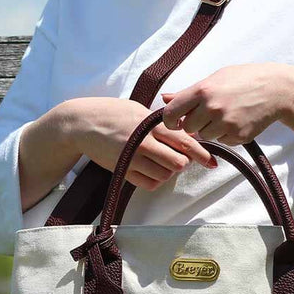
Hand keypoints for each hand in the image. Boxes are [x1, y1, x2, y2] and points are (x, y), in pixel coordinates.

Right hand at [61, 97, 217, 190]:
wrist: (81, 124)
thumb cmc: (112, 113)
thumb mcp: (138, 109)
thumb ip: (160, 122)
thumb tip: (186, 132)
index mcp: (149, 123)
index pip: (183, 140)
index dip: (201, 153)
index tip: (212, 162)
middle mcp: (143, 142)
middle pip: (178, 162)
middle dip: (183, 162)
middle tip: (178, 158)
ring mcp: (132, 158)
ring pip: (165, 175)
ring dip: (168, 171)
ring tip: (161, 161)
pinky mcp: (123, 171)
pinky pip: (150, 184)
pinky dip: (156, 180)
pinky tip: (152, 171)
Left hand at [160, 63, 293, 145]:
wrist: (276, 90)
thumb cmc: (244, 79)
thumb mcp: (215, 78)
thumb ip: (188, 92)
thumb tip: (164, 98)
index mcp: (203, 90)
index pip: (172, 113)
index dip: (170, 121)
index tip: (175, 122)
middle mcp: (212, 108)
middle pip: (189, 128)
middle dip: (195, 124)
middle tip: (208, 114)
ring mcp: (225, 124)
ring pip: (206, 136)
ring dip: (212, 129)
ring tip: (227, 115)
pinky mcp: (238, 136)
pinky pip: (222, 142)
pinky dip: (227, 135)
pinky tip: (238, 121)